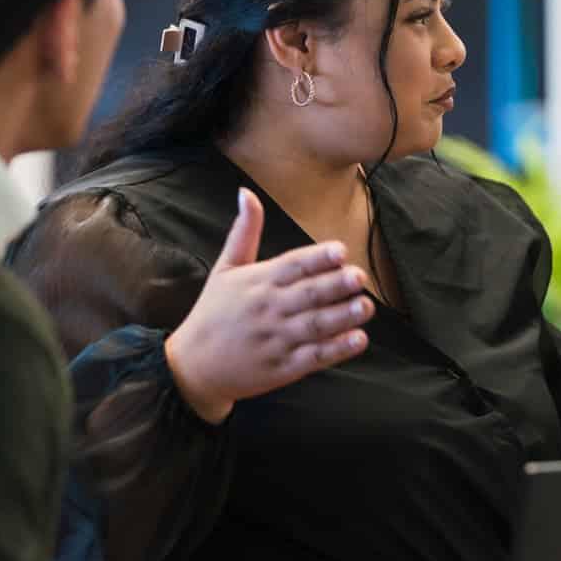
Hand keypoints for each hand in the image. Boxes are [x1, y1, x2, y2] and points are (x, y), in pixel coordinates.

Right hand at [165, 189, 371, 423]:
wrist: (194, 366)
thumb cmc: (213, 312)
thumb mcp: (225, 268)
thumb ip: (243, 232)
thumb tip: (246, 192)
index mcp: (257, 282)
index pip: (291, 265)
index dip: (317, 258)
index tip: (340, 250)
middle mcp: (268, 309)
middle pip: (308, 294)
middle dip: (336, 285)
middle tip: (360, 277)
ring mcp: (276, 340)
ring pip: (315, 326)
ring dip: (343, 316)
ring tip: (366, 306)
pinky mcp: (283, 368)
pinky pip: (315, 357)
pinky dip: (337, 349)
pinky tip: (358, 339)